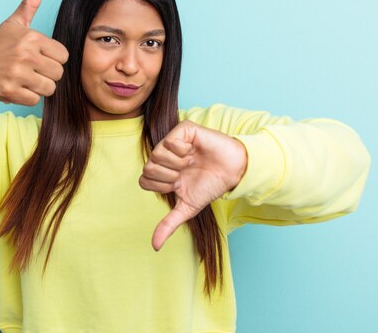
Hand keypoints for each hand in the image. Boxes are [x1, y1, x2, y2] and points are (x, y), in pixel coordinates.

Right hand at [0, 0, 68, 104]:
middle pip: (58, 73)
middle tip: (32, 70)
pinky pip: (35, 100)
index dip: (53, 59)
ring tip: (26, 80)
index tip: (40, 58)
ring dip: (39, 88)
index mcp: (30, 37)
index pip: (63, 55)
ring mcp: (17, 74)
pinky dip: (27, 97)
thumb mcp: (13, 24)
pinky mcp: (10, 91)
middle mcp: (25, 54)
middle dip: (47, 75)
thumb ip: (29, 4)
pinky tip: (18, 88)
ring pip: (49, 88)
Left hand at [139, 120, 247, 250]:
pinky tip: (193, 151)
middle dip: (170, 176)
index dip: (162, 186)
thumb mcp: (188, 207)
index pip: (144, 180)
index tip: (179, 185)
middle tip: (185, 173)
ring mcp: (172, 142)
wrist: (233, 172)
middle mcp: (164, 156)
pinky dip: (183, 150)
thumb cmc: (210, 186)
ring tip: (191, 161)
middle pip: (148, 168)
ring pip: (157, 154)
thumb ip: (169, 224)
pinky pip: (170, 140)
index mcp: (162, 172)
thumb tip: (154, 246)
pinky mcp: (183, 130)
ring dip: (178, 163)